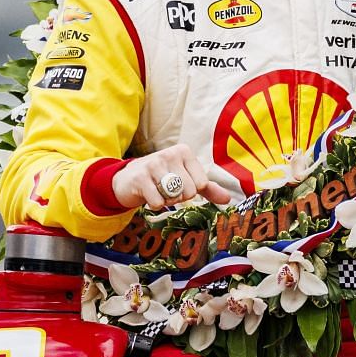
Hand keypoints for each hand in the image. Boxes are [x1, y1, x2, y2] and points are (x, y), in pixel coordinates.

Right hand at [111, 144, 236, 210]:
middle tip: (166, 189)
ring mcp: (154, 164)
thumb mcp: (185, 178)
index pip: (201, 183)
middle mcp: (170, 154)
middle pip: (189, 191)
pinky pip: (158, 202)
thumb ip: (207, 188)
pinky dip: (154, 204)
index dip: (190, 191)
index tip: (178, 184)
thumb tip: (227, 199)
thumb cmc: (160, 178)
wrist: (127, 178)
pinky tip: (147, 194)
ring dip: (166, 201)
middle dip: (178, 197)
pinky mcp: (140, 178)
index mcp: (184, 152)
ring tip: (157, 190)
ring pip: (174, 197)